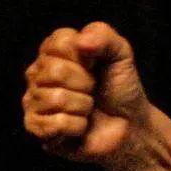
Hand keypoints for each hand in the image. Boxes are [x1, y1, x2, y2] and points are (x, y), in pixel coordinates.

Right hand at [22, 22, 170, 170]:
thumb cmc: (127, 94)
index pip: (56, 43)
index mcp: (57, 53)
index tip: (96, 68)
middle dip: (83, 85)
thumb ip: (107, 39)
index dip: (82, 57)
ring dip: (79, 108)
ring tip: (89, 112)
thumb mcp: (124, 58)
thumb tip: (84, 39)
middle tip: (95, 95)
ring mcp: (37, 103)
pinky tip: (80, 128)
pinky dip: (71, 127)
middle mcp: (40, 76)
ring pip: (48, 98)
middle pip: (50, 71)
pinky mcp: (40, 130)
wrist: (133, 132)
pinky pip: (46, 123)